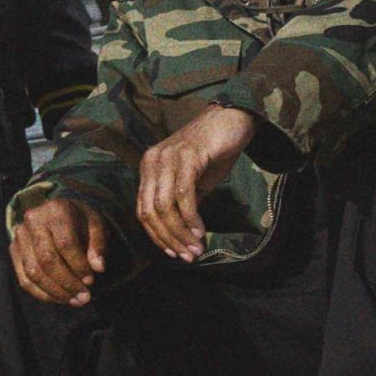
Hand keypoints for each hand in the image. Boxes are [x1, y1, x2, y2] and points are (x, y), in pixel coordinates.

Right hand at [11, 197, 109, 305]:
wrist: (58, 213)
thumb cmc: (81, 221)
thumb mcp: (96, 225)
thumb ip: (98, 245)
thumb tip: (98, 268)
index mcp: (56, 210)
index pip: (65, 243)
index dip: (78, 265)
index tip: (91, 280)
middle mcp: (33, 220)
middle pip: (47, 259)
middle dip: (67, 283)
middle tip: (84, 297)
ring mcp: (20, 235)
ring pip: (33, 272)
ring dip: (55, 292)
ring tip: (74, 301)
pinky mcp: (14, 250)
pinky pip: (24, 278)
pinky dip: (42, 293)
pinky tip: (59, 298)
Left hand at [137, 104, 258, 263]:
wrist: (233, 119)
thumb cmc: (214, 150)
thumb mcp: (195, 181)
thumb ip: (184, 205)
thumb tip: (183, 237)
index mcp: (149, 167)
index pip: (143, 210)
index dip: (157, 236)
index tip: (174, 254)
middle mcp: (153, 162)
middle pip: (151, 212)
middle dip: (169, 239)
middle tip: (188, 256)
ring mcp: (168, 157)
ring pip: (165, 206)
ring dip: (180, 232)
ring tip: (196, 248)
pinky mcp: (187, 156)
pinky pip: (184, 194)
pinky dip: (191, 217)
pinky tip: (201, 230)